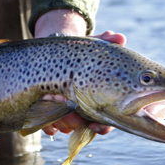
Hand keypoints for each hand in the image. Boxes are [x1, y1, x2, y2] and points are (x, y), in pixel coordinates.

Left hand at [33, 9, 126, 136]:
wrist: (58, 52)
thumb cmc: (82, 53)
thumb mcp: (93, 45)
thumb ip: (107, 41)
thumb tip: (119, 37)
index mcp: (101, 101)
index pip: (107, 123)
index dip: (102, 128)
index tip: (93, 124)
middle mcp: (86, 112)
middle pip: (83, 127)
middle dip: (74, 120)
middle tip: (67, 107)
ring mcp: (70, 115)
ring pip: (67, 127)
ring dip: (59, 118)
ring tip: (50, 100)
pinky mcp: (53, 115)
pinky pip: (51, 127)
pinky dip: (48, 123)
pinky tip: (45, 114)